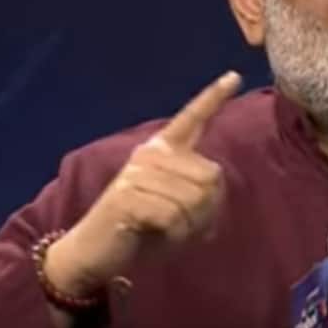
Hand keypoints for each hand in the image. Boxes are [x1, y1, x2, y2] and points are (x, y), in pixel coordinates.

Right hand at [44, 71, 241, 297]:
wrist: (93, 251)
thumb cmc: (142, 229)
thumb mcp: (178, 210)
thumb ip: (201, 195)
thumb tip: (213, 190)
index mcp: (162, 150)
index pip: (192, 118)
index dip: (214, 97)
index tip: (234, 75)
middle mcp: (150, 154)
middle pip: (211, 177)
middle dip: (207, 211)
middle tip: (185, 227)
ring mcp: (137, 173)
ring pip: (194, 200)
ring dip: (190, 227)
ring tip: (166, 231)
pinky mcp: (128, 196)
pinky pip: (175, 217)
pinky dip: (174, 235)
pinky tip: (154, 234)